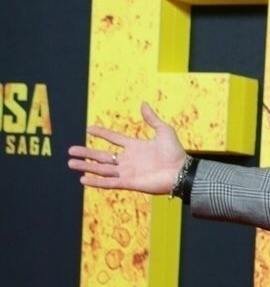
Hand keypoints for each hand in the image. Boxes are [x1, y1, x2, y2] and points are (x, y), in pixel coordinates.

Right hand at [68, 102, 185, 194]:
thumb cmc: (175, 153)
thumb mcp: (164, 131)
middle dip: (86, 153)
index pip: (113, 138)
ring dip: (86, 166)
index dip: (101, 133)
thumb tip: (143, 103)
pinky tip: (83, 179)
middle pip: (101, 156)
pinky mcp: (129, 183)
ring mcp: (127, 172)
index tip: (88, 128)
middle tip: (70, 151)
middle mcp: (128, 160)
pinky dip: (96, 182)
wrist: (181, 171)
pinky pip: (109, 182)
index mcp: (135, 147)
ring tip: (70, 163)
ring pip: (101, 169)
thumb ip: (151, 119)